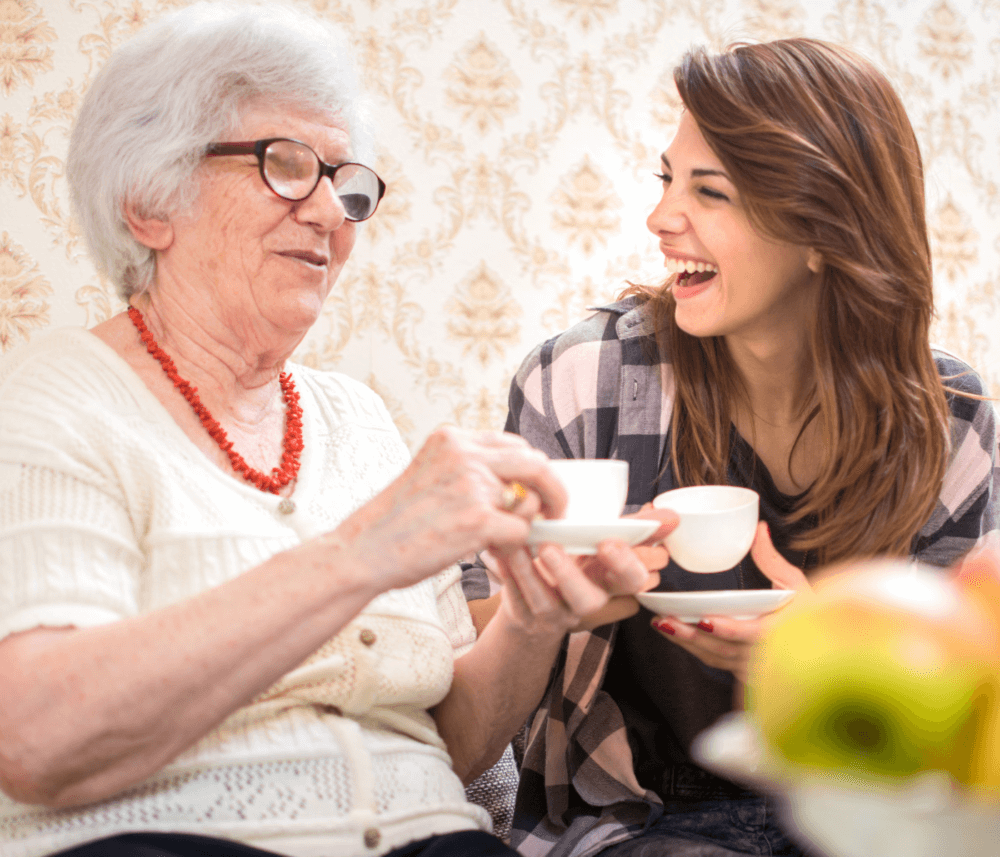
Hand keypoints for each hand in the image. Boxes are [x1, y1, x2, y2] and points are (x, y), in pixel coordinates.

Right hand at [331, 426, 567, 592]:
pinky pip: (521, 531)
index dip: (532, 469)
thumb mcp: (429, 474)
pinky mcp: (478, 520)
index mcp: (452, 438)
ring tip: (508, 538)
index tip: (536, 489)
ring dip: (527, 523)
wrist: (363, 550)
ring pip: (531, 501)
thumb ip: (468, 470)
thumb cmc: (395, 522)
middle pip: (535, 462)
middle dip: (553, 489)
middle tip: (556, 512)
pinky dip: (515, 546)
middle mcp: (464, 454)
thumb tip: (516, 485)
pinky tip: (495, 553)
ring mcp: (473, 485)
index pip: (513, 444)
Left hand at [489, 507, 676, 636]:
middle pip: (588, 600)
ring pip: (545, 601)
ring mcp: (555, 614)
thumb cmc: (578, 567)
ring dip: (529, 570)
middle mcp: (587, 603)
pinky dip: (507, 573)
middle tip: (552, 547)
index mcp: (611, 583)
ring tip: (517, 543)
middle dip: (571, 576)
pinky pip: (515, 597)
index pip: (632, 581)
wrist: (537, 610)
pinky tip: (500, 551)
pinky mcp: (526, 617)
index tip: (608, 541)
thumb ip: (637, 530)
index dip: (625, 565)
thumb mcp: (606, 547)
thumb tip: (673, 516)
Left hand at [650, 521, 810, 681]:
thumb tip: (758, 528)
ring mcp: (757, 669)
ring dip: (688, 643)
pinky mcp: (746, 674)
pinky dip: (696, 649)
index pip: (753, 635)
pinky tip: (676, 635)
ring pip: (717, 658)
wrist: (822, 645)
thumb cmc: (810, 612)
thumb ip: (772, 559)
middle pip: (725, 650)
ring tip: (662, 624)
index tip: (704, 619)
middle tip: (665, 620)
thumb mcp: (796, 583)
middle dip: (693, 637)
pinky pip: (717, 663)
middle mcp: (770, 656)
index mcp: (784, 632)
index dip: (728, 630)